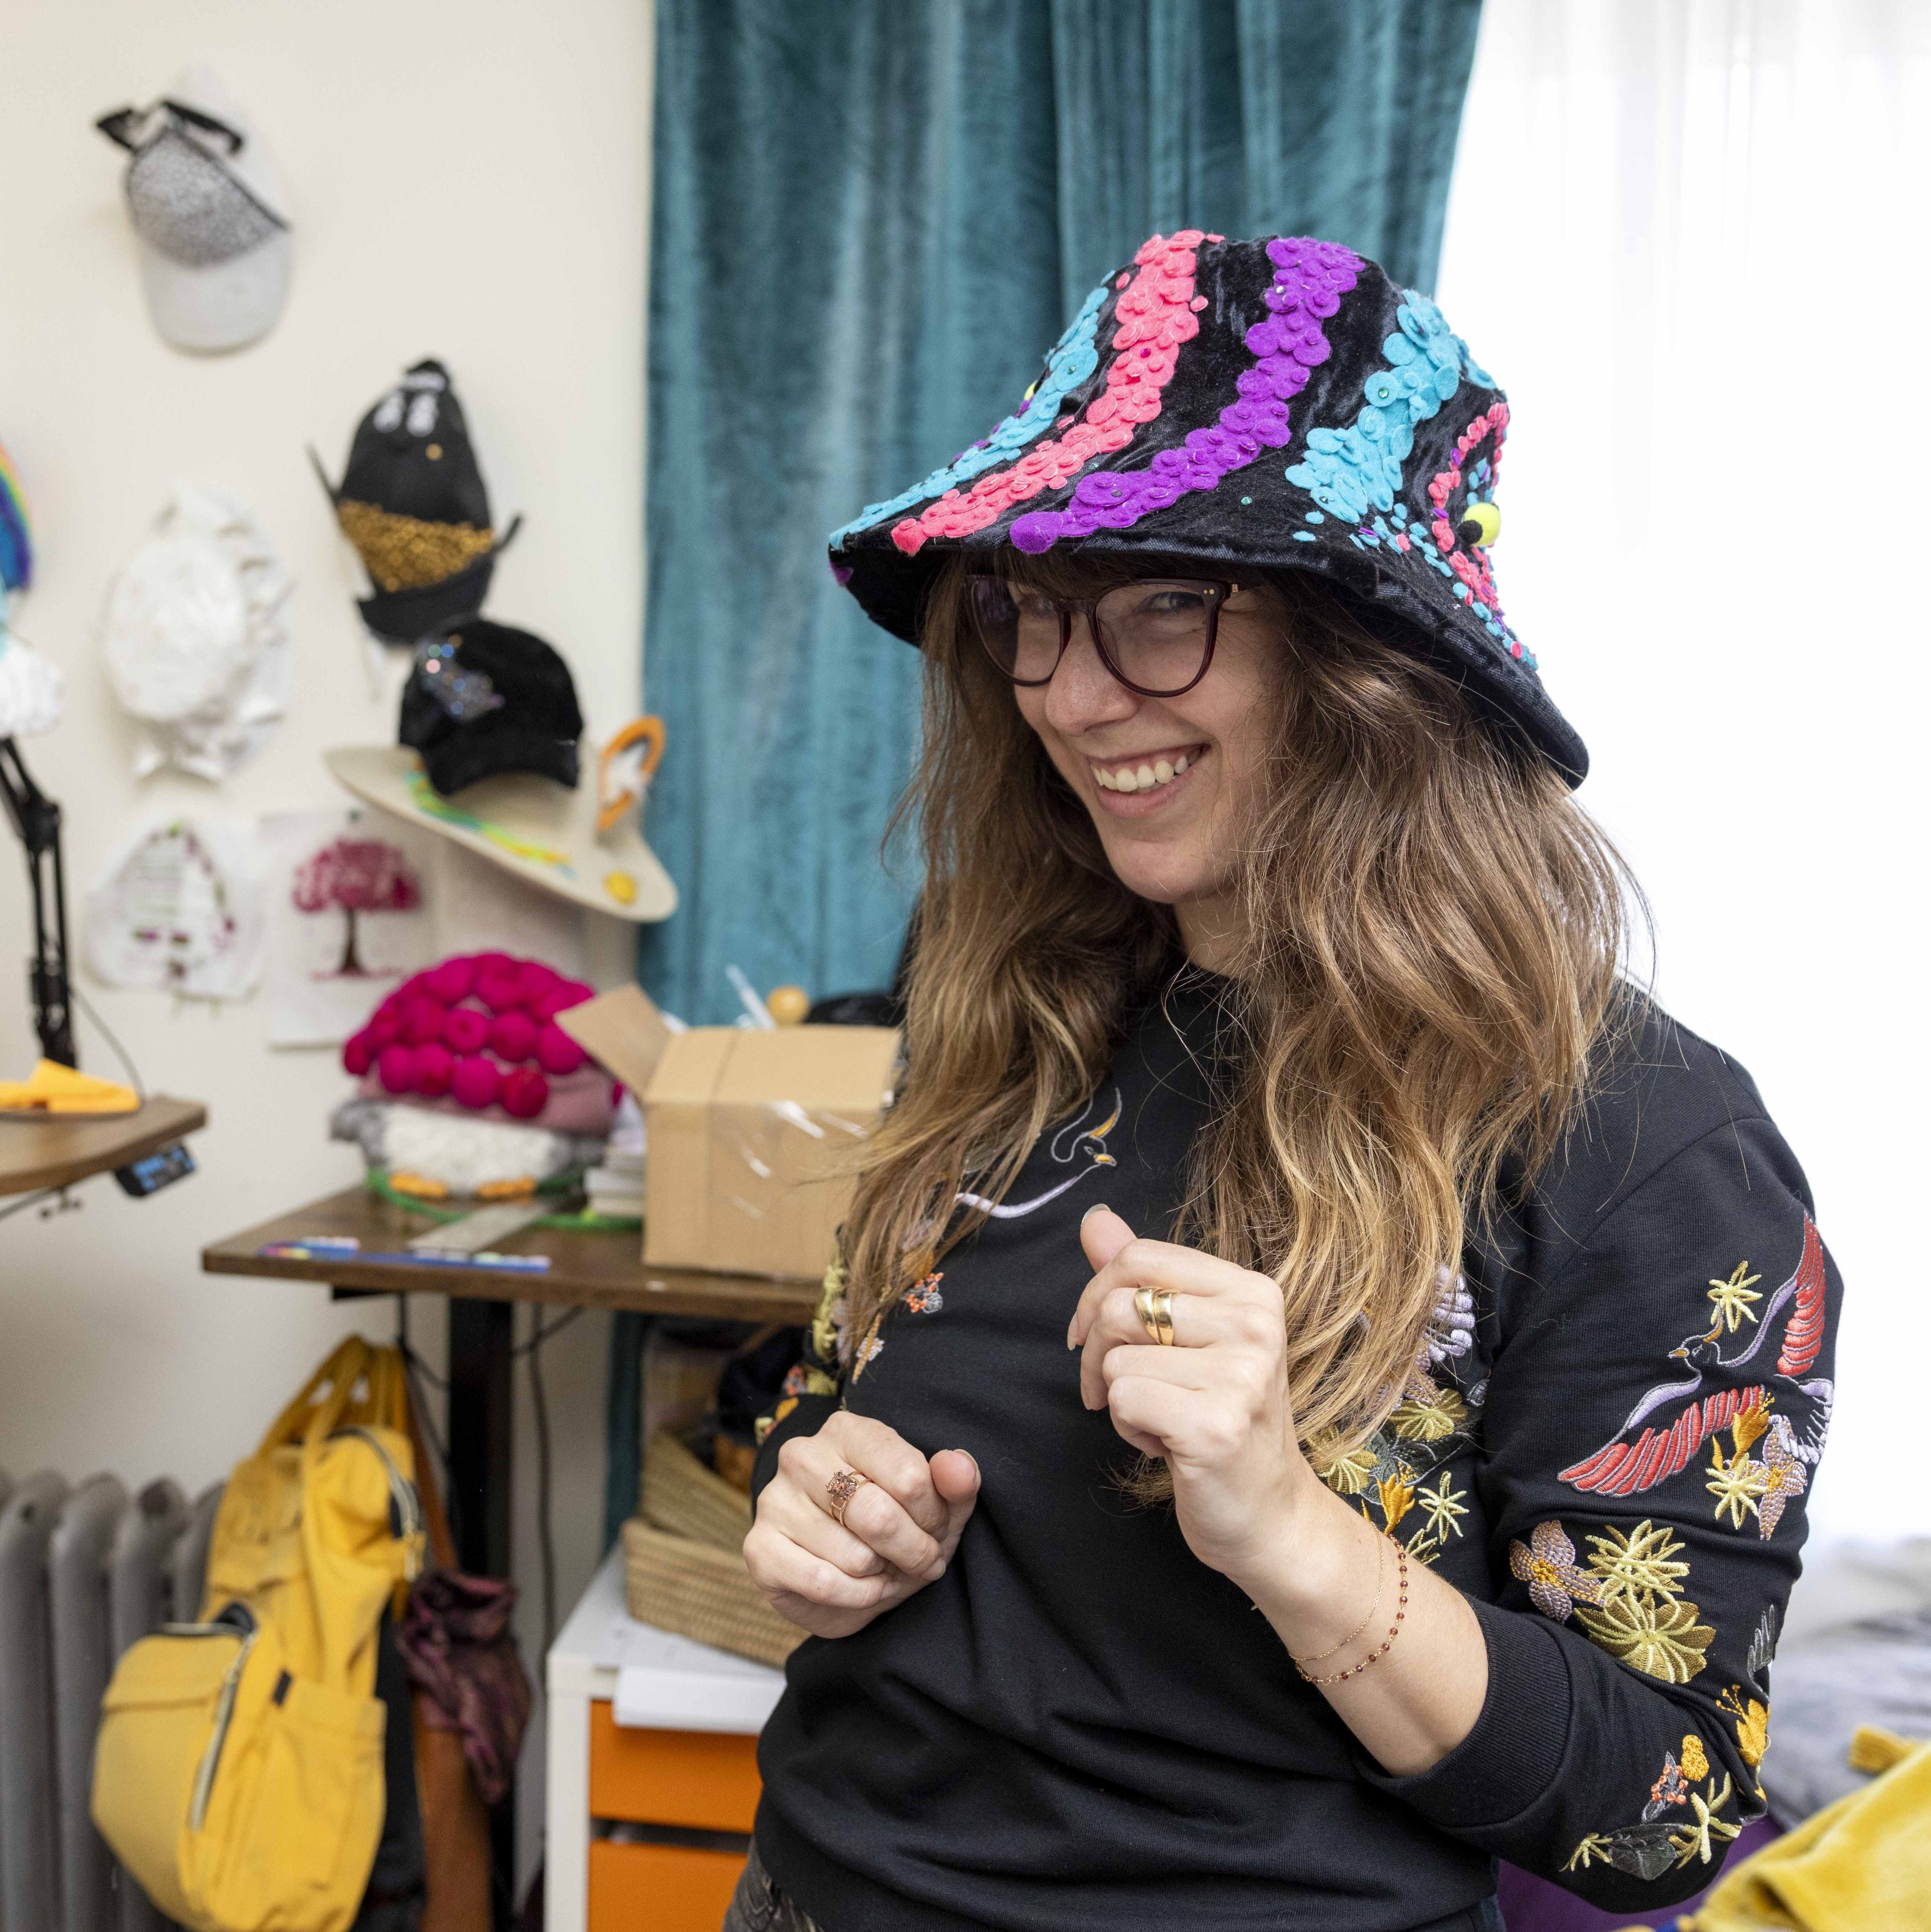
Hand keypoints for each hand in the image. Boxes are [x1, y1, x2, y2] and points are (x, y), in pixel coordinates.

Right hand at [743, 1410, 980, 1638]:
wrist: (848, 1581)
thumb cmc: (897, 1530)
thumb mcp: (939, 1507)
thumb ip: (955, 1482)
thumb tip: (957, 1465)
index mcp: (847, 1430)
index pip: (910, 1476)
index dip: (934, 1516)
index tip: (936, 1529)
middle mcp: (802, 1455)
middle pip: (879, 1516)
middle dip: (913, 1551)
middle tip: (920, 1559)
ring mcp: (774, 1500)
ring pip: (854, 1556)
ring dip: (884, 1575)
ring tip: (884, 1568)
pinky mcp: (759, 1548)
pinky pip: (822, 1583)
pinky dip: (857, 1597)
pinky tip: (862, 1588)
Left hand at [1068, 1206, 1323, 1586]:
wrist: (1269, 1515)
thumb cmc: (1221, 1420)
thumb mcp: (1188, 1340)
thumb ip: (1142, 1278)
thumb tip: (1095, 1220)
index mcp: (1253, 1291)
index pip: (1142, 1256)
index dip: (1096, 1294)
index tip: (1092, 1336)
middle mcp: (1256, 1324)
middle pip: (1119, 1304)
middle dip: (1096, 1354)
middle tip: (1114, 1390)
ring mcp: (1241, 1375)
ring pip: (1116, 1359)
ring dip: (1119, 1399)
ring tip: (1163, 1421)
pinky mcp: (1215, 1425)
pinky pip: (1123, 1401)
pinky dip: (1128, 1429)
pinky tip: (1167, 1446)